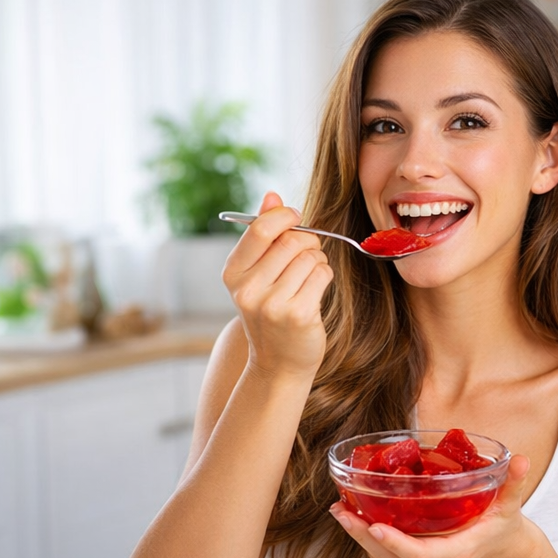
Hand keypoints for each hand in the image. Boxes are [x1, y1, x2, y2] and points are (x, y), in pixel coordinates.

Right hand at [223, 192, 333, 377]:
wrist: (278, 362)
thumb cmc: (271, 309)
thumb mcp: (258, 272)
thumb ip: (263, 233)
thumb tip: (273, 195)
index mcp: (233, 272)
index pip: (260, 229)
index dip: (284, 216)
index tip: (296, 218)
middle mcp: (248, 289)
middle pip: (291, 241)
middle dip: (308, 241)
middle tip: (309, 253)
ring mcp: (272, 304)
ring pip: (310, 257)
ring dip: (318, 260)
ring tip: (310, 276)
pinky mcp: (298, 315)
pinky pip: (322, 274)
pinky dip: (325, 276)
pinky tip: (315, 290)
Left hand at [329, 455, 542, 557]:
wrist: (505, 553)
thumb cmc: (505, 528)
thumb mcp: (512, 507)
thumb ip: (514, 484)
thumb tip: (521, 460)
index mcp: (457, 550)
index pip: (422, 554)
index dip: (397, 543)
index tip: (375, 528)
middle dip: (364, 537)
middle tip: (342, 512)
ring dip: (359, 537)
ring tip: (339, 510)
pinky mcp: (416, 556)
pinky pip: (386, 552)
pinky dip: (366, 536)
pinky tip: (353, 513)